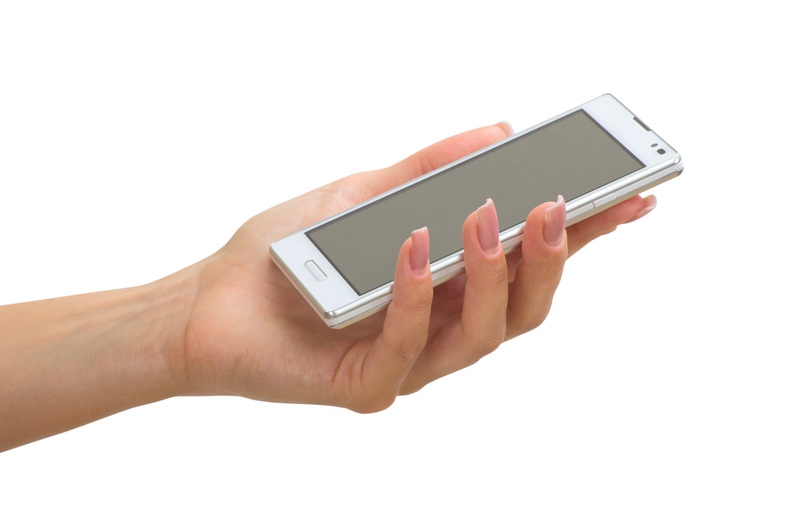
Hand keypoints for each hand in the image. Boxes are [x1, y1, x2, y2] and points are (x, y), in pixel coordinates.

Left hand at [179, 123, 657, 411]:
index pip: (527, 263)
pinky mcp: (366, 387)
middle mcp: (441, 329)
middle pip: (523, 309)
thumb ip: (427, 170)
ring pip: (482, 336)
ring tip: (490, 215)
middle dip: (549, 258)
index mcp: (448, 287)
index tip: (633, 197)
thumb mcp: (361, 194)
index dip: (584, 235)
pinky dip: (417, 294)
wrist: (207, 303)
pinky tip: (414, 245)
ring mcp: (409, 363)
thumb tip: (498, 131)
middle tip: (558, 204)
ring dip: (492, 273)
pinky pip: (409, 349)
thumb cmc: (286, 254)